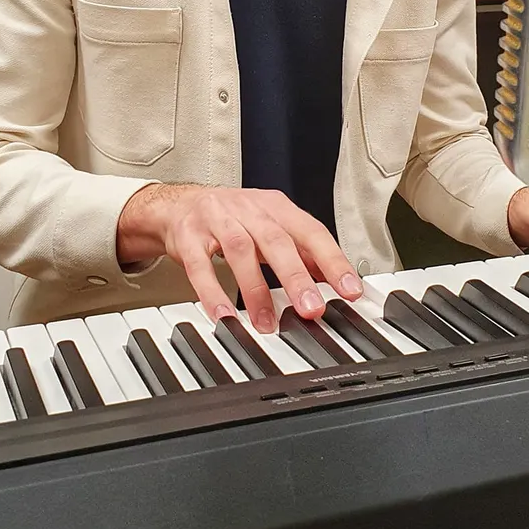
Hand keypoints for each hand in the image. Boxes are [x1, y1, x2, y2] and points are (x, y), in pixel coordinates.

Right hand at [116, 183, 362, 331]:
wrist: (179, 204)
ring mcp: (216, 219)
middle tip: (311, 309)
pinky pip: (200, 266)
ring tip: (267, 323)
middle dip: (296, 276)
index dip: (332, 260)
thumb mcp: (270, 226)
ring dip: (255, 290)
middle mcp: (248, 208)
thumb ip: (300, 251)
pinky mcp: (188, 236)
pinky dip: (212, 292)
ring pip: (240, 250)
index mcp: (275, 207)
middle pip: (276, 240)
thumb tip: (335, 279)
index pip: (310, 231)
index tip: (349, 290)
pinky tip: (223, 315)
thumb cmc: (232, 218)